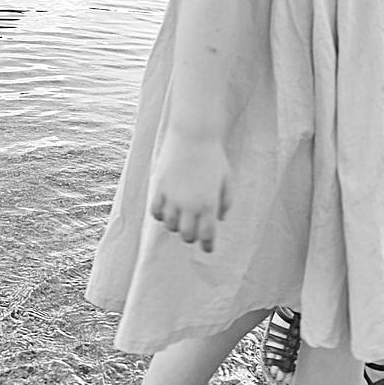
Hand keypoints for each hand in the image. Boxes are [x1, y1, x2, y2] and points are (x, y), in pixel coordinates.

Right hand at [150, 133, 231, 252]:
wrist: (193, 135)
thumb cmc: (213, 157)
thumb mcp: (227, 179)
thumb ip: (226, 202)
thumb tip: (219, 219)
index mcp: (208, 204)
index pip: (207, 235)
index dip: (207, 246)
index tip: (208, 249)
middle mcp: (189, 204)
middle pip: (186, 235)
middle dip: (191, 236)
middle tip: (194, 231)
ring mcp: (172, 197)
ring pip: (170, 225)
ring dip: (176, 225)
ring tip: (181, 218)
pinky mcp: (159, 187)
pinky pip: (156, 211)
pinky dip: (161, 215)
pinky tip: (167, 210)